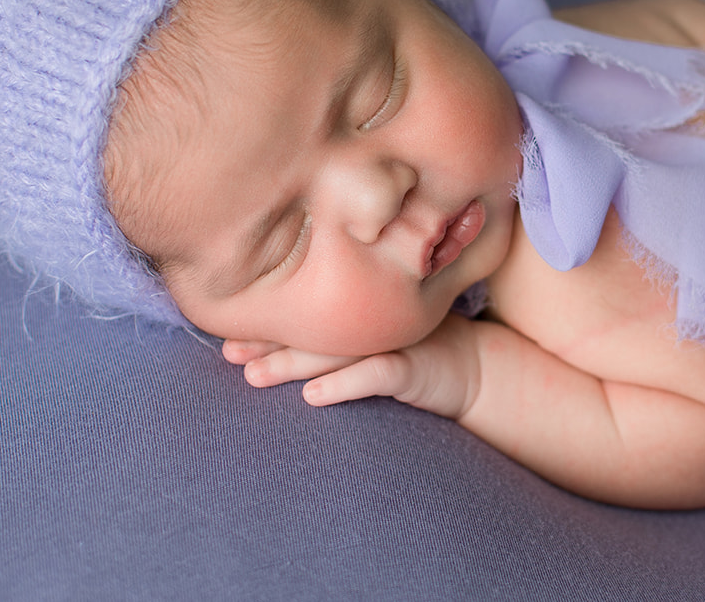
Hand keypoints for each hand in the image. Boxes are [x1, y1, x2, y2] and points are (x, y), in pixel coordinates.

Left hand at [221, 314, 481, 419]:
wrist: (475, 370)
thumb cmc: (417, 349)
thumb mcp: (376, 336)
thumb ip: (336, 330)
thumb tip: (272, 337)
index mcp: (362, 308)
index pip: (308, 311)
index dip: (269, 321)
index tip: (228, 333)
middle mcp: (373, 320)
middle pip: (313, 329)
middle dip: (268, 342)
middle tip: (229, 353)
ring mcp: (394, 341)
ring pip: (335, 352)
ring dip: (293, 364)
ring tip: (255, 377)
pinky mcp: (414, 368)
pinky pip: (376, 375)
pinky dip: (344, 385)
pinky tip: (313, 397)